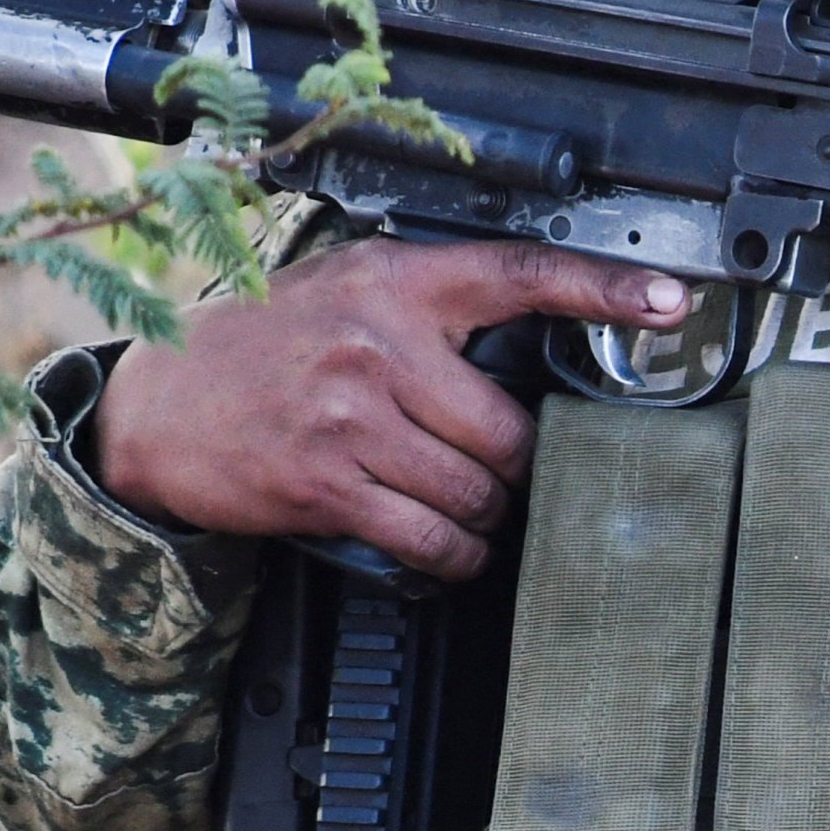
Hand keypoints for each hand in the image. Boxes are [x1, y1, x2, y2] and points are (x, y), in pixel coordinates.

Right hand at [94, 236, 693, 579]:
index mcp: (394, 284)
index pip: (518, 274)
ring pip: (479, 492)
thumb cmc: (262, 348)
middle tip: (492, 467)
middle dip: (517, 465)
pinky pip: (431, 539)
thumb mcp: (343, 290)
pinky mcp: (326, 485)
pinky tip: (444, 546)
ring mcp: (349, 418)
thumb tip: (530, 331)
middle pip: (512, 430)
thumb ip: (427, 303)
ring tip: (463, 506)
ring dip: (486, 517)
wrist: (158, 408)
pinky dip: (453, 556)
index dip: (603, 290)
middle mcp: (376, 345)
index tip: (671, 302)